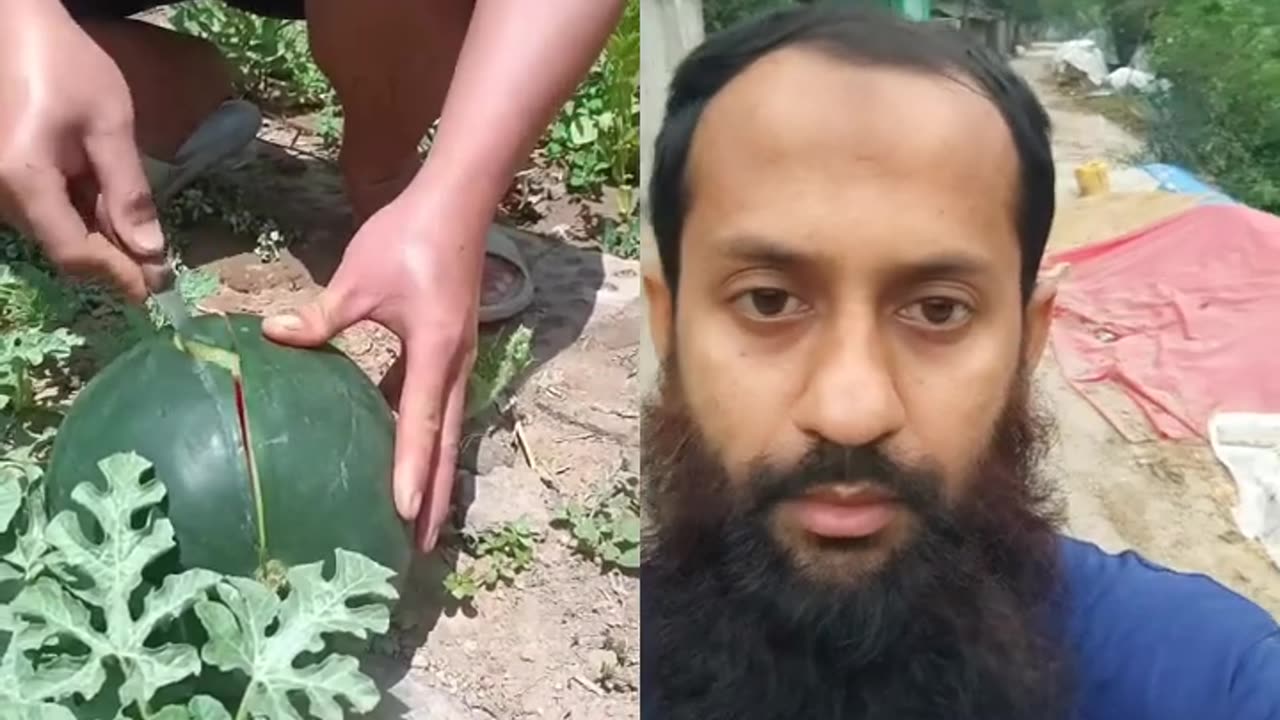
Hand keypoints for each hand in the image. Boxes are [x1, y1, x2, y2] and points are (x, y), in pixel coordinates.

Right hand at [0, 2, 167, 300]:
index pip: (73, 253)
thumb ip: (128, 191)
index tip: (157, 288)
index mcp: (23, 180)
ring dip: (100, 234)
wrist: (16, 25)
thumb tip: (151, 251)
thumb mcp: (110, 125)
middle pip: (63, 245)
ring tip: (142, 233)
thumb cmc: (67, 65)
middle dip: (114, 257)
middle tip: (161, 266)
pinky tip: (110, 204)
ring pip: (55, 228)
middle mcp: (0, 192)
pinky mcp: (3, 174)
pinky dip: (81, 212)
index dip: (117, 275)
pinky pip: (45, 207)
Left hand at [262, 195, 483, 552]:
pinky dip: (428, 439)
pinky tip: (405, 452)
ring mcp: (457, 360)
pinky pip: (440, 406)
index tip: (402, 515)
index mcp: (432, 352)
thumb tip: (270, 334)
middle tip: (420, 545)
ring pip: (448, 430)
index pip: (419, 422)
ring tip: (420, 516)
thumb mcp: (357, 280)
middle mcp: (453, 365)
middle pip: (446, 443)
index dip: (411, 470)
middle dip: (435, 495)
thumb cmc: (408, 239)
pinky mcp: (451, 351)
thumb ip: (318, 317)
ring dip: (437, 473)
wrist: (457, 205)